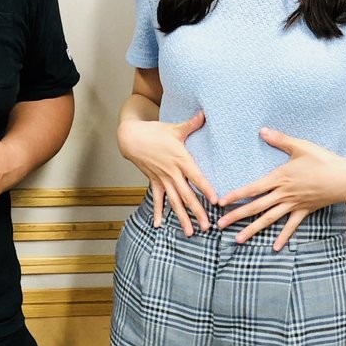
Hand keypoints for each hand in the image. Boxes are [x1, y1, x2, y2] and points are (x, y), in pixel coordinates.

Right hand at [117, 110, 216, 235]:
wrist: (131, 137)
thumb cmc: (154, 131)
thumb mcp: (174, 128)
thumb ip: (192, 124)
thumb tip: (205, 113)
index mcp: (180, 160)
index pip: (196, 177)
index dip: (206, 189)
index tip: (215, 201)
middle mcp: (172, 173)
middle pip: (187, 195)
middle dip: (197, 211)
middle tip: (207, 226)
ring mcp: (162, 179)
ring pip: (174, 201)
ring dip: (182, 217)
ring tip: (190, 232)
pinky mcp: (154, 181)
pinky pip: (157, 199)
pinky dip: (158, 212)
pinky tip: (159, 225)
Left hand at [217, 128, 345, 249]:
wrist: (345, 178)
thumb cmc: (324, 161)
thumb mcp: (301, 147)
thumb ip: (280, 140)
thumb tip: (262, 131)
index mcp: (280, 178)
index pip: (252, 189)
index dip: (236, 195)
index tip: (220, 202)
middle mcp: (283, 194)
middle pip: (255, 207)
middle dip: (236, 216)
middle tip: (219, 225)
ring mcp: (293, 205)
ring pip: (268, 219)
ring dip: (252, 230)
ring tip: (238, 239)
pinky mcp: (304, 211)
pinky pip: (291, 226)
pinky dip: (283, 237)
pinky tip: (274, 247)